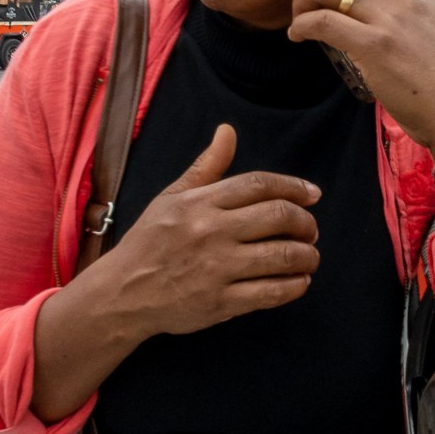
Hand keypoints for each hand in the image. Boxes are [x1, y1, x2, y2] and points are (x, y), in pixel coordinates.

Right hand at [28, 125, 321, 423]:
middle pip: (279, 216)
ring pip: (282, 256)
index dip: (294, 187)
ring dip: (307, 256)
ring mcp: (217, 268)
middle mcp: (212, 231)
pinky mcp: (221, 302)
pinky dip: (295, 286)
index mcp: (200, 202)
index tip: (312, 195)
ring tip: (309, 257)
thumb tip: (228, 131)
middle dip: (306, 223)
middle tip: (310, 230)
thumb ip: (206, 167)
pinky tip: (299, 282)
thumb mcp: (172, 197)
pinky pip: (271, 292)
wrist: (122, 293)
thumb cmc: (149, 242)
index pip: (260, 185)